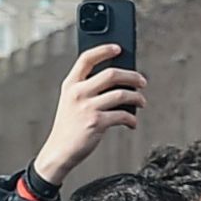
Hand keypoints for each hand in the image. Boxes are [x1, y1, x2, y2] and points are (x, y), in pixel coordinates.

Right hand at [32, 44, 149, 185]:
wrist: (59, 152)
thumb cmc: (68, 128)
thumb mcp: (70, 103)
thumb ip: (87, 89)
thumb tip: (118, 81)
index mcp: (70, 85)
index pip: (87, 59)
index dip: (103, 50)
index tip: (118, 48)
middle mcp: (78, 93)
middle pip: (111, 74)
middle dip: (132, 76)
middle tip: (141, 81)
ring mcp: (87, 107)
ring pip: (122, 93)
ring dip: (137, 97)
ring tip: (141, 101)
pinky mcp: (96, 122)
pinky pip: (122, 115)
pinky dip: (131, 119)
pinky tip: (132, 122)